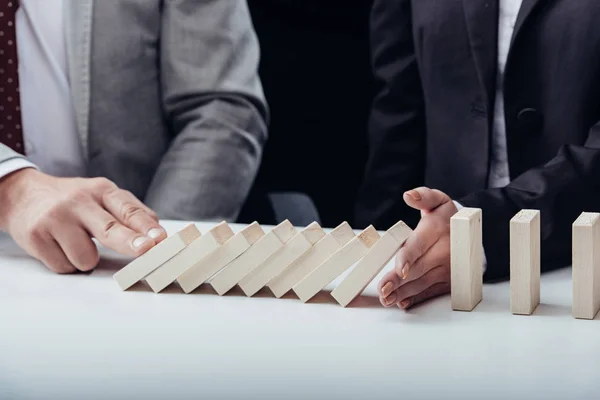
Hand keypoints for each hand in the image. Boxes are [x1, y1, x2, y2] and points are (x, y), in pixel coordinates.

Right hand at [0, 169, 166, 272]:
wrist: (23, 195)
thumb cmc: (72, 201)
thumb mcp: (102, 197)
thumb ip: (129, 212)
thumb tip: (157, 232)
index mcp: (101, 190)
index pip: (128, 210)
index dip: (145, 226)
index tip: (159, 239)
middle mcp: (78, 202)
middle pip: (110, 229)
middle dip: (130, 242)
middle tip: (145, 250)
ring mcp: (55, 218)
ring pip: (86, 258)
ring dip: (87, 260)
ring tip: (75, 242)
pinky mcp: (35, 237)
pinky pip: (65, 266)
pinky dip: (66, 263)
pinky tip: (59, 246)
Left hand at [378, 187, 456, 308]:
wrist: (472, 234)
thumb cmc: (447, 217)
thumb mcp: (438, 201)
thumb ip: (424, 196)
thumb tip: (409, 195)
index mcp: (437, 231)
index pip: (419, 245)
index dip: (408, 258)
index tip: (400, 269)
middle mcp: (444, 252)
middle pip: (417, 269)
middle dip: (398, 281)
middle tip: (382, 290)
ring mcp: (447, 270)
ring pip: (422, 283)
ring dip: (403, 293)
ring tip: (386, 298)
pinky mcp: (449, 282)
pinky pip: (431, 292)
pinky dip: (416, 299)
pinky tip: (402, 303)